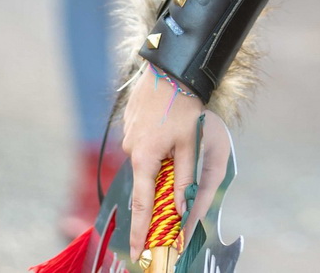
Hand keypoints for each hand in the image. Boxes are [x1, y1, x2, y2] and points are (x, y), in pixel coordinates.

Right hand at [122, 62, 230, 261]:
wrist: (170, 68)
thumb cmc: (184, 105)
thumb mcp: (191, 143)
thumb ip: (183, 178)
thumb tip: (177, 208)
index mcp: (145, 158)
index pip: (141, 204)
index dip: (140, 230)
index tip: (138, 252)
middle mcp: (131, 149)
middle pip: (144, 180)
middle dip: (156, 187)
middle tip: (171, 173)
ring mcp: (128, 135)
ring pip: (145, 159)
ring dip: (158, 158)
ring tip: (176, 135)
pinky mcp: (130, 123)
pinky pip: (142, 142)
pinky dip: (154, 142)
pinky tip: (167, 126)